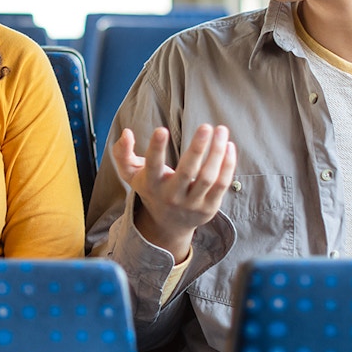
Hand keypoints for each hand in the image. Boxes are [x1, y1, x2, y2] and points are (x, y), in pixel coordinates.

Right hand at [111, 124, 236, 259]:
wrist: (167, 224)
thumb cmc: (151, 189)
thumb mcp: (131, 174)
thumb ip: (122, 153)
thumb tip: (126, 132)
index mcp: (152, 184)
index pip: (153, 166)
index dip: (156, 148)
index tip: (162, 129)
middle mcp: (172, 196)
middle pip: (187, 171)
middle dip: (197, 147)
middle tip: (206, 126)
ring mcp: (192, 203)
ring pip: (207, 177)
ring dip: (216, 152)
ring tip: (221, 130)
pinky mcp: (209, 207)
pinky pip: (221, 185)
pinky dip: (227, 165)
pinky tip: (229, 146)